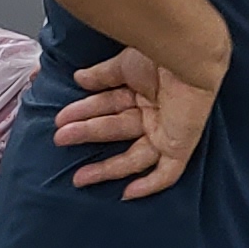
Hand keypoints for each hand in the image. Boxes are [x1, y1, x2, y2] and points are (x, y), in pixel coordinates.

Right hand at [52, 44, 222, 198]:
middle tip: (60, 139)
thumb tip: (79, 79)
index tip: (60, 119)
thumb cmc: (161, 53)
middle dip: (87, 134)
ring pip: (134, 157)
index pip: (108, 106)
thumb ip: (102, 75)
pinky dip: (149, 185)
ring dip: (106, 168)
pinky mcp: (180, 146)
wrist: (188, 57)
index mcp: (143, 91)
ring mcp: (167, 131)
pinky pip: (167, 173)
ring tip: (79, 177)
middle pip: (115, 130)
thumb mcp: (125, 65)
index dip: (84, 112)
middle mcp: (154, 112)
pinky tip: (127, 194)